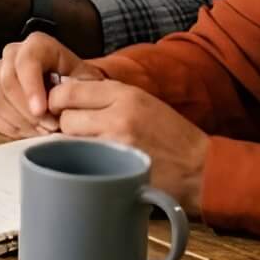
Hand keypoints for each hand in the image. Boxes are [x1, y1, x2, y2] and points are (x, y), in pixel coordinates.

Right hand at [0, 33, 104, 138]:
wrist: (71, 90)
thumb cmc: (80, 85)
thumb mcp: (88, 82)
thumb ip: (78, 90)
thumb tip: (63, 105)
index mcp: (38, 45)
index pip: (27, 61)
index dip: (31, 88)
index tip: (41, 111)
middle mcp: (13, 54)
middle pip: (8, 82)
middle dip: (28, 111)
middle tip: (49, 128)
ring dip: (21, 121)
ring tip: (44, 130)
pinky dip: (11, 126)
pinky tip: (30, 130)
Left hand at [47, 77, 209, 216]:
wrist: (202, 168)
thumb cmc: (171, 136)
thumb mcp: (143, 103)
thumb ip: (108, 98)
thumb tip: (67, 96)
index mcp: (125, 93)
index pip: (69, 91)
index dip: (58, 101)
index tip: (59, 110)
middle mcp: (119, 114)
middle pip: (65, 117)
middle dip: (65, 127)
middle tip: (78, 136)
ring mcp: (118, 143)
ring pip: (72, 142)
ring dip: (73, 148)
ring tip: (87, 152)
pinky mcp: (120, 168)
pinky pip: (85, 163)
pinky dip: (84, 165)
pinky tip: (94, 166)